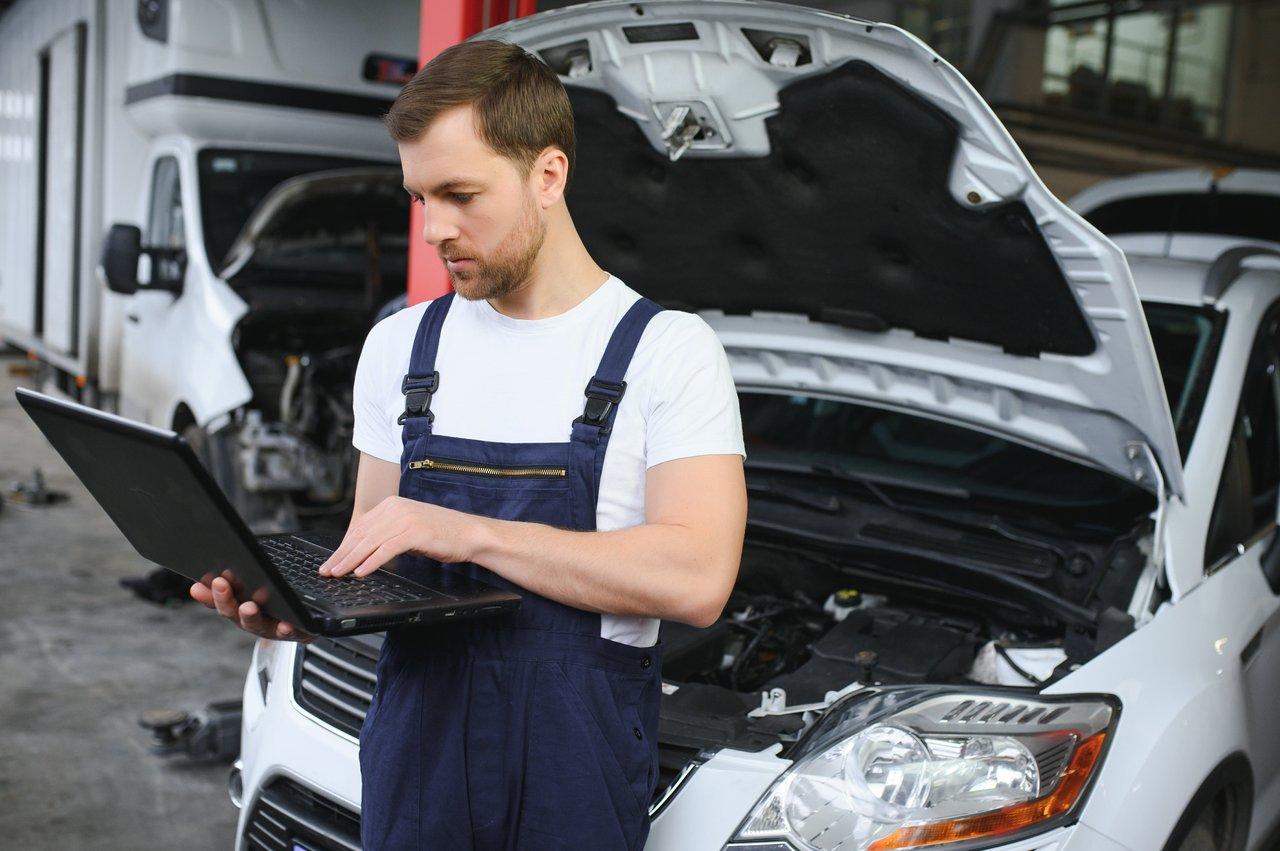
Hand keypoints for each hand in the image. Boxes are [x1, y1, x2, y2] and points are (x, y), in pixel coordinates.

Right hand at [189, 570, 316, 642]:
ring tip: (248, 606)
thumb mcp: (265, 579)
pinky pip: (293, 633)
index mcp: (245, 608)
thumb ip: (244, 574)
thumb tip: (217, 566)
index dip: (208, 596)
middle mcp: (257, 622)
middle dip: (226, 599)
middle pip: (235, 614)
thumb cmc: (287, 596)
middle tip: (221, 584)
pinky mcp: (300, 634)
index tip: (198, 585)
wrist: (320, 618)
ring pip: (259, 626)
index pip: (220, 602)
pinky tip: (286, 624)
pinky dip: (287, 629)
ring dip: (251, 617)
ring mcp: (276, 630)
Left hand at [318, 496, 483, 577]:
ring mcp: (405, 518)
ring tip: (339, 573)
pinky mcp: (415, 531)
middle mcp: (396, 507)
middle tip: (328, 570)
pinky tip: (361, 571)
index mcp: (392, 504)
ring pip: (370, 542)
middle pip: (361, 534)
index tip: (331, 560)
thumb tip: (363, 551)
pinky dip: (371, 561)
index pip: (360, 527)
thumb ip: (388, 534)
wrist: (470, 533)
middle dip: (342, 555)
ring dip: (351, 560)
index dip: (343, 546)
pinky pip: (387, 549)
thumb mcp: (409, 529)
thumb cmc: (443, 534)